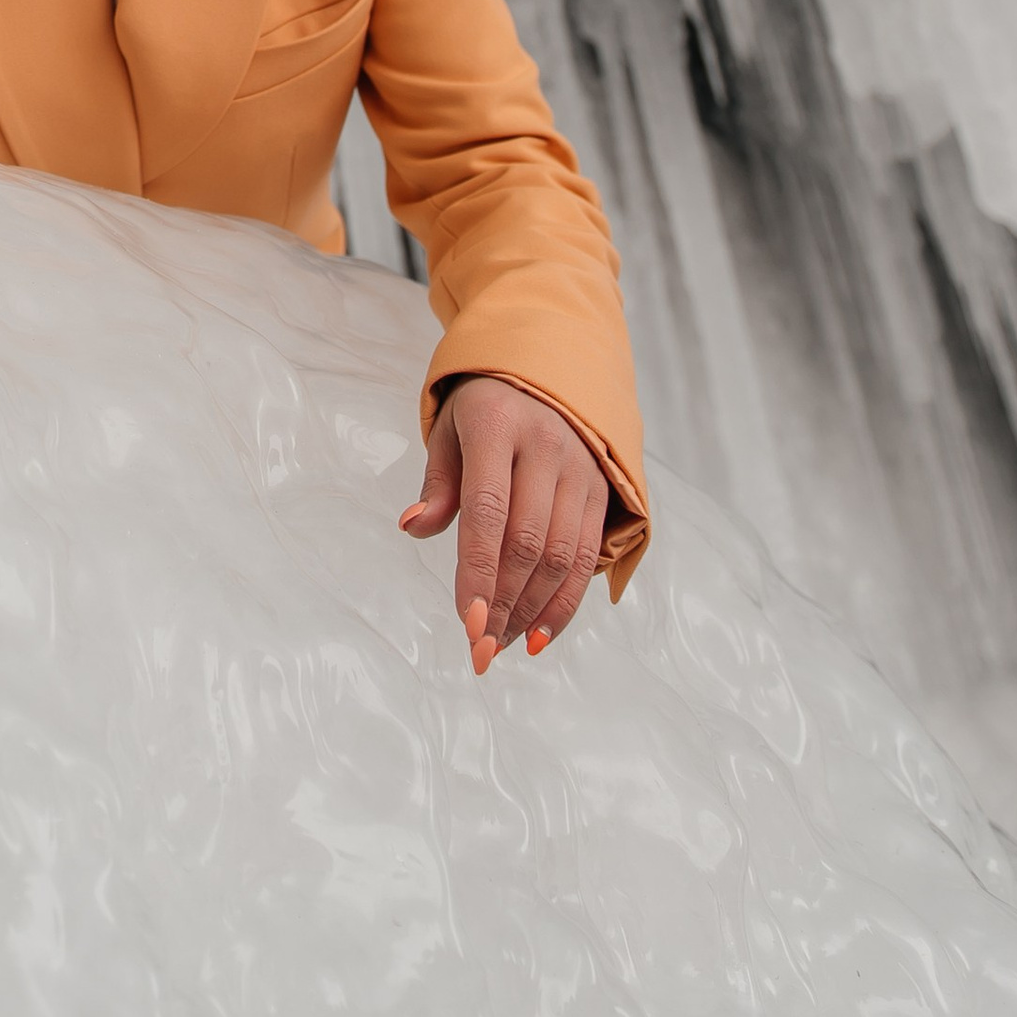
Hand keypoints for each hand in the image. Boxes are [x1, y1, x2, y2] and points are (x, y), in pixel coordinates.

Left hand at [400, 375, 612, 672]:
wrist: (550, 367)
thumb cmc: (485, 408)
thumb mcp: (450, 429)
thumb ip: (439, 481)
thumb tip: (412, 526)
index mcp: (499, 424)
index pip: (488, 511)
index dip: (478, 572)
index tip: (467, 624)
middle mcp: (548, 446)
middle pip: (529, 542)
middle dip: (504, 605)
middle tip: (478, 650)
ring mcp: (582, 469)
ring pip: (563, 556)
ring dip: (532, 611)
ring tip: (501, 645)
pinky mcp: (603, 491)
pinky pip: (589, 557)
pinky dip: (565, 602)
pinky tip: (538, 635)